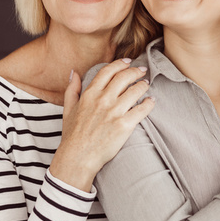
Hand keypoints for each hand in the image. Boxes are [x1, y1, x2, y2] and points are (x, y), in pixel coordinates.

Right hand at [49, 58, 154, 190]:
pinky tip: (151, 101)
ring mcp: (114, 112)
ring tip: (146, 84)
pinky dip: (149, 103)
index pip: (108, 71)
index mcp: (89, 94)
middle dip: (136, 71)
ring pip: (135, 90)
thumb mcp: (68, 109)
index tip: (128, 62)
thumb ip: (72, 89)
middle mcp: (103, 100)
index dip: (120, 64)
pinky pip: (142, 109)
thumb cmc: (73, 136)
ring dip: (143, 85)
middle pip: (124, 77)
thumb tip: (75, 73)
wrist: (78, 158)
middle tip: (142, 71)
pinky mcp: (124, 125)